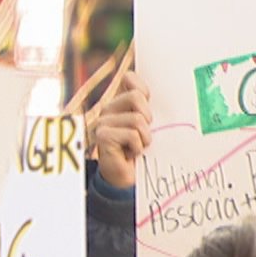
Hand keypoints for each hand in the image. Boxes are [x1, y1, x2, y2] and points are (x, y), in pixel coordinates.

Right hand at [90, 69, 151, 188]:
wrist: (127, 178)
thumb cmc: (140, 150)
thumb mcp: (148, 124)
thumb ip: (148, 106)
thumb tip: (153, 90)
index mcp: (119, 102)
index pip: (130, 79)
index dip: (144, 90)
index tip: (148, 110)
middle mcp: (108, 110)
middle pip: (136, 97)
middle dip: (148, 118)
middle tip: (144, 134)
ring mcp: (103, 123)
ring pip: (136, 119)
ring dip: (144, 137)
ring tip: (138, 147)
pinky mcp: (103, 136)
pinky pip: (131, 135)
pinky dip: (137, 147)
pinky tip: (130, 154)